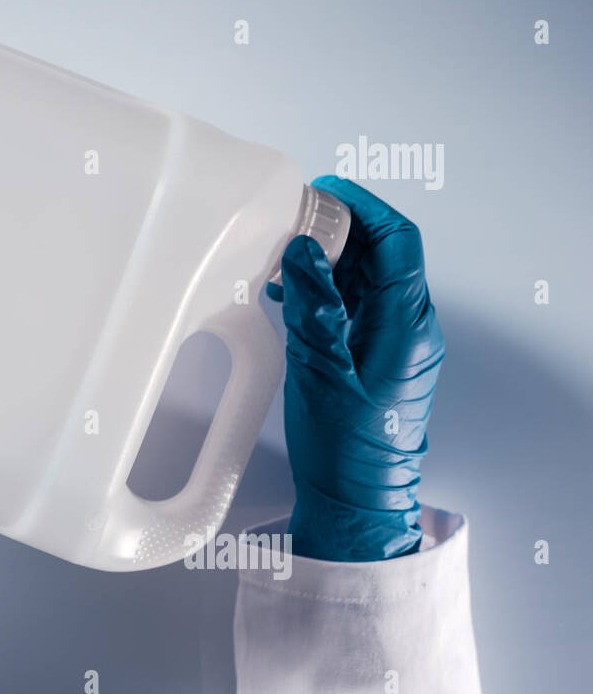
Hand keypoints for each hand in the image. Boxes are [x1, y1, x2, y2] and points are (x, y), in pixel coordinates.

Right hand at [267, 176, 443, 560]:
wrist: (356, 500)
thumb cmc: (347, 451)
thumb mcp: (321, 372)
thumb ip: (313, 307)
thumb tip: (303, 252)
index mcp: (407, 327)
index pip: (397, 242)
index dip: (363, 207)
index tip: (324, 192)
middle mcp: (409, 329)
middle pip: (382, 254)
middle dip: (339, 229)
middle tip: (292, 222)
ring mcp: (395, 342)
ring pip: (367, 277)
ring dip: (328, 259)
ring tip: (284, 257)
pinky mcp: (376, 355)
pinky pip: (356, 304)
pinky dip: (326, 288)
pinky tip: (292, 293)